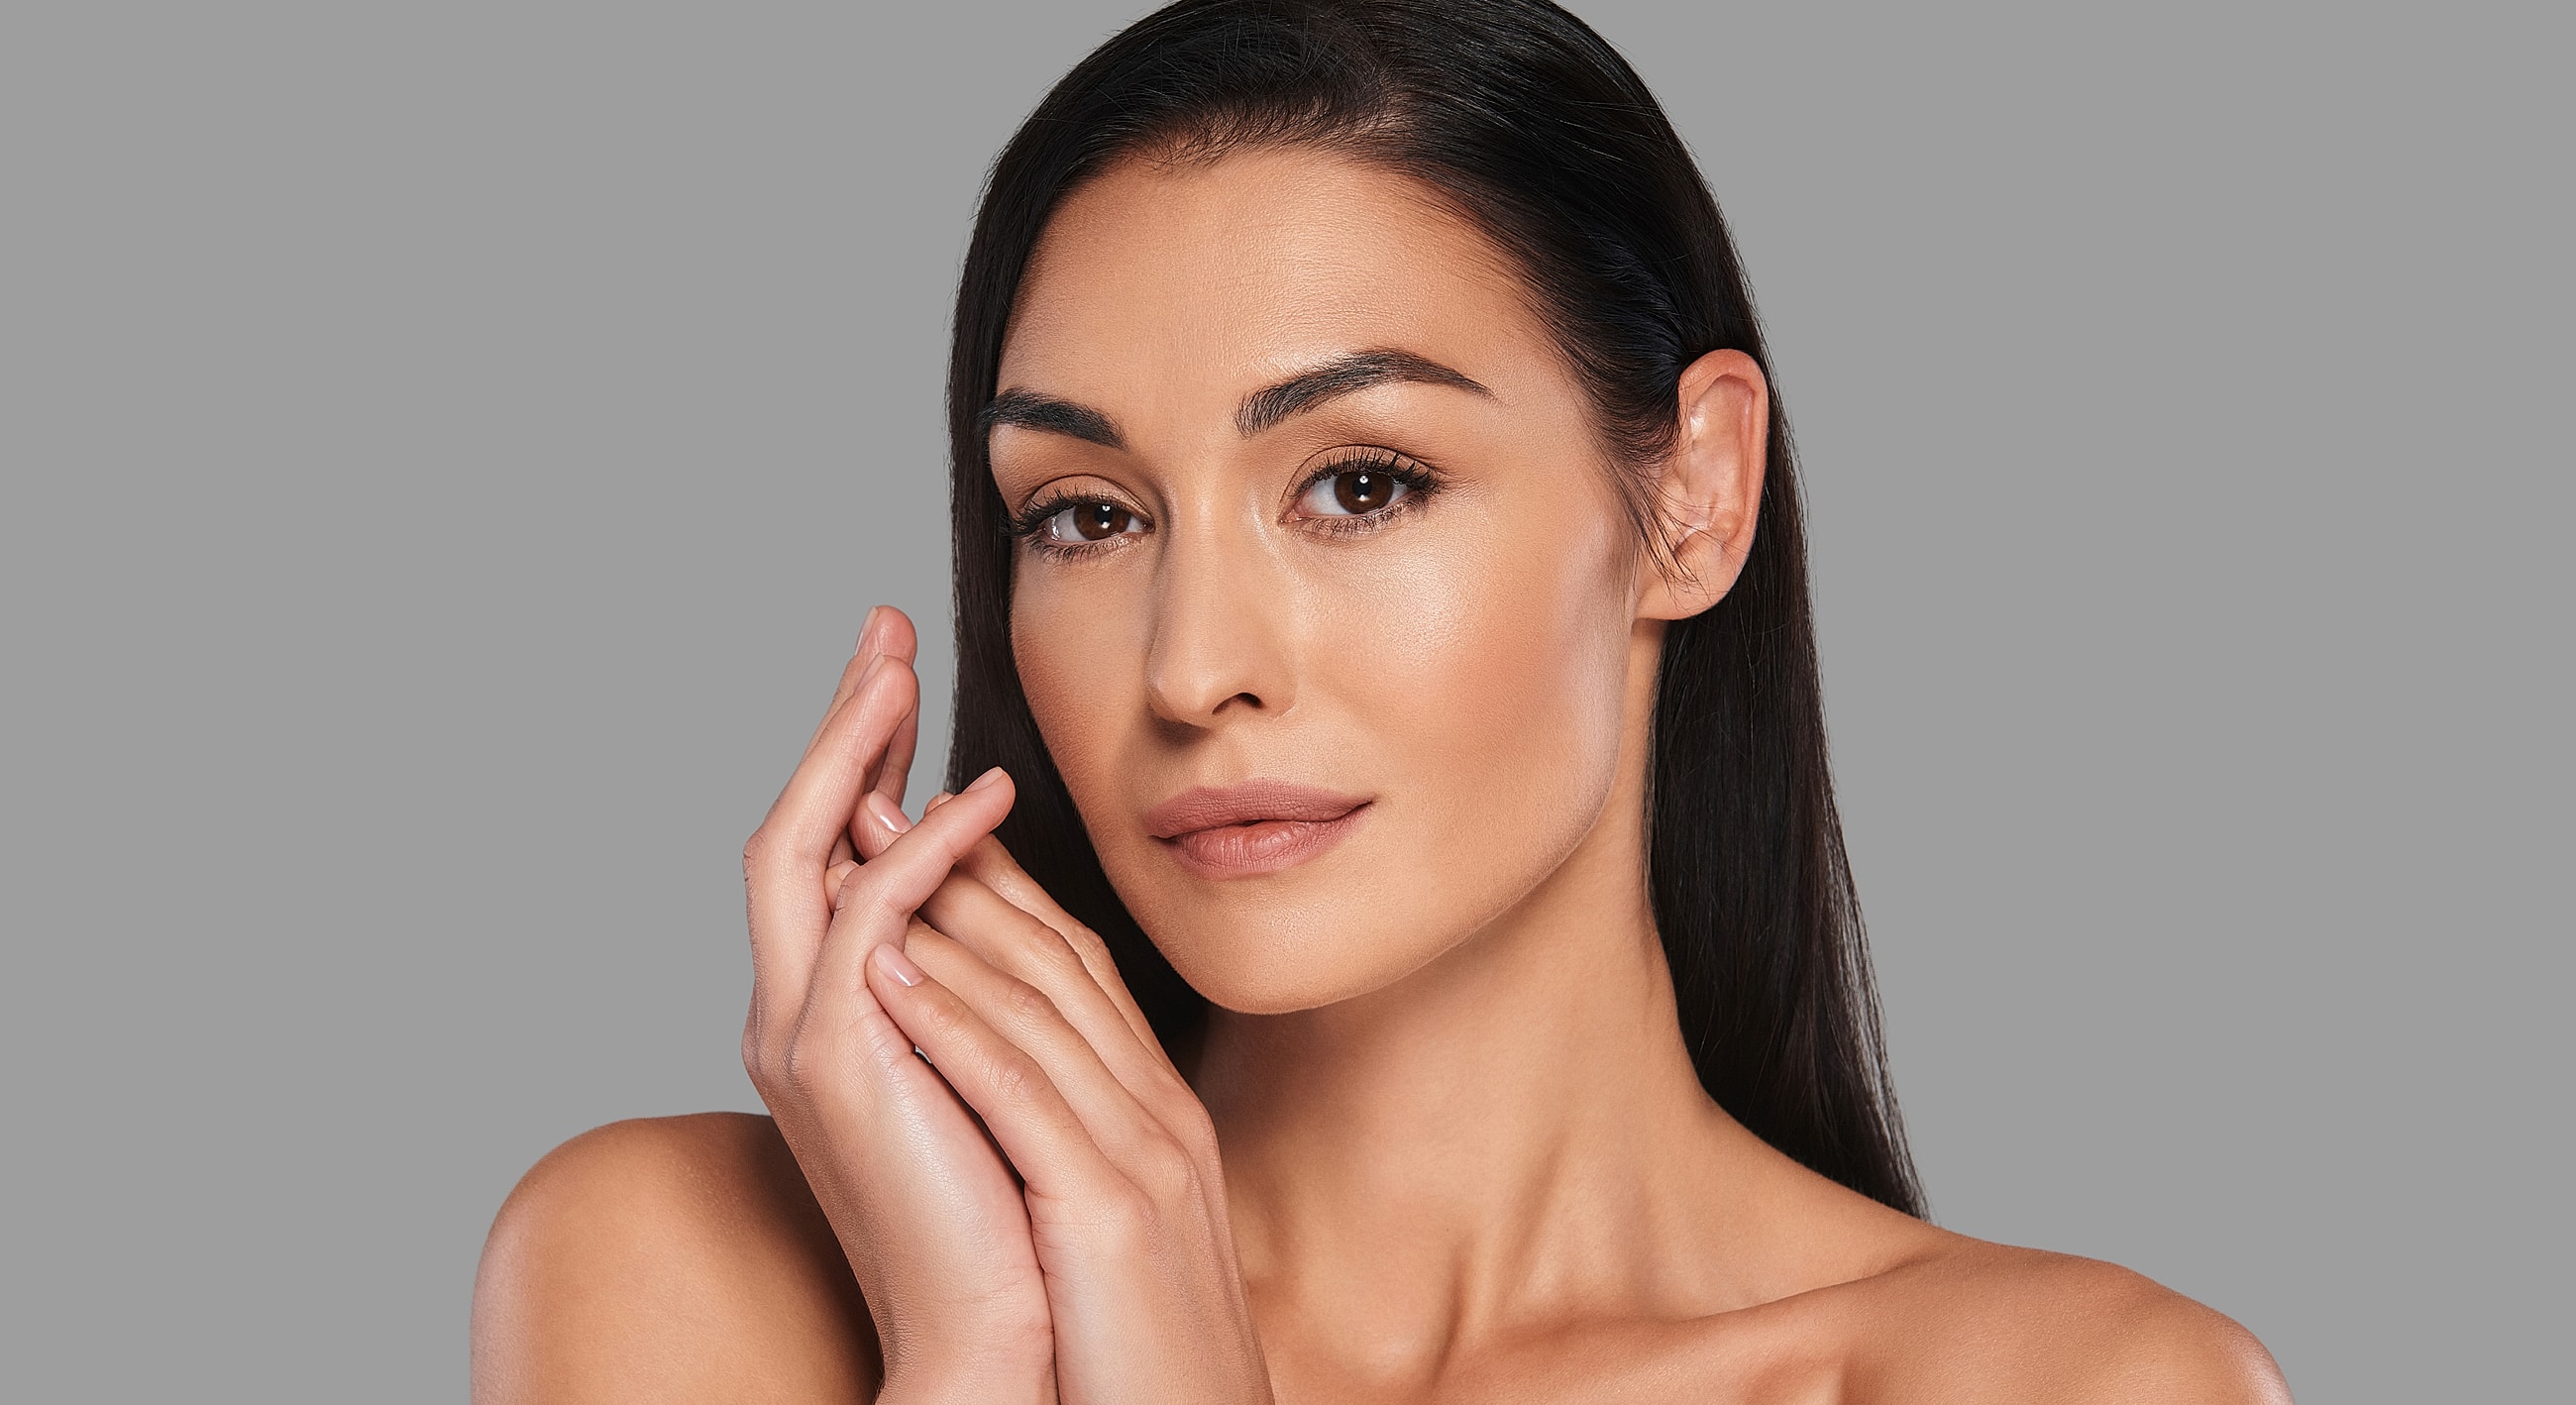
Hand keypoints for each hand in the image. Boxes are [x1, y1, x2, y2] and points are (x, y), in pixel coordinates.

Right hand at [740, 608, 1052, 1401]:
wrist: (999, 1330)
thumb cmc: (1010, 1202)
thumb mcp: (986, 1057)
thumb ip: (970, 971)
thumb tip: (992, 879)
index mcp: (829, 1013)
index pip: (827, 852)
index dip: (858, 758)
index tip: (901, 677)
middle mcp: (793, 1014)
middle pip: (790, 830)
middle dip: (836, 724)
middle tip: (885, 628)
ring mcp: (804, 1036)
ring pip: (796, 853)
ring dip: (850, 753)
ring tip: (904, 669)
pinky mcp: (841, 1060)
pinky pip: (864, 923)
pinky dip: (917, 852)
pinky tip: (980, 803)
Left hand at [852, 789, 1274, 1404]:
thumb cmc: (1138, 1358)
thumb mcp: (1113, 1232)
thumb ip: (1077, 1150)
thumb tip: (1009, 1103)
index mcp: (1158, 1116)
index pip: (1077, 969)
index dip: (997, 883)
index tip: (924, 819)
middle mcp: (1159, 1114)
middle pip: (1057, 956)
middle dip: (962, 862)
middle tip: (879, 786)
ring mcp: (1142, 1156)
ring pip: (1038, 1003)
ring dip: (943, 912)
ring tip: (865, 843)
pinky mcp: (1111, 1212)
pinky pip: (1024, 1095)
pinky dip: (954, 1022)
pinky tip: (890, 971)